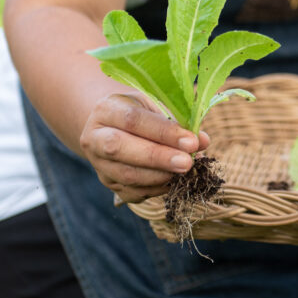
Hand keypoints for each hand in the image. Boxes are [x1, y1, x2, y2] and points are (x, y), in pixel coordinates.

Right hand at [79, 93, 210, 202]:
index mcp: (106, 109)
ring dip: (160, 176)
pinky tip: (174, 181)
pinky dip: (157, 189)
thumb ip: (178, 120)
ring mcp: (98, 163)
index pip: (133, 120)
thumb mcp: (156, 105)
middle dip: (158, 158)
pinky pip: (132, 192)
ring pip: (126, 175)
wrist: (115, 126)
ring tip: (186, 172)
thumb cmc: (142, 112)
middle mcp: (94, 137)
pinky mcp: (108, 183)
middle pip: (120, 148)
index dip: (164, 132)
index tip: (192, 142)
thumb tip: (203, 141)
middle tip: (188, 163)